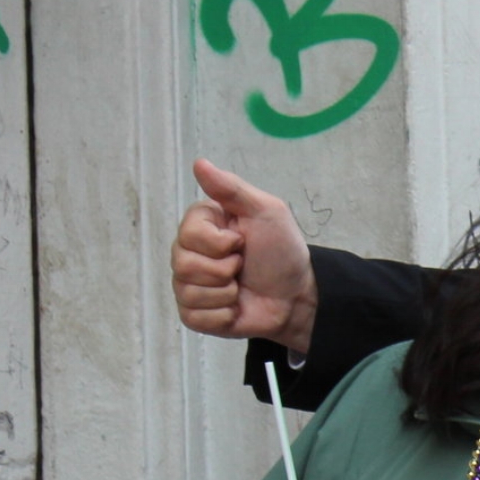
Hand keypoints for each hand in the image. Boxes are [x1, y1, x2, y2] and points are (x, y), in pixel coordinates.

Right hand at [171, 159, 319, 351]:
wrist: (296, 296)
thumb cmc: (282, 251)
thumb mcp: (266, 212)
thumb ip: (232, 188)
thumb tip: (199, 163)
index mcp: (201, 225)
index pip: (188, 233)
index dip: (220, 243)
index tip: (241, 242)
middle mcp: (187, 253)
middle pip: (183, 264)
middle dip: (224, 269)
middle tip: (242, 267)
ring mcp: (188, 285)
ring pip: (188, 291)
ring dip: (225, 293)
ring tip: (239, 287)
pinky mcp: (194, 313)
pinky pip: (194, 316)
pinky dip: (222, 315)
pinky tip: (235, 307)